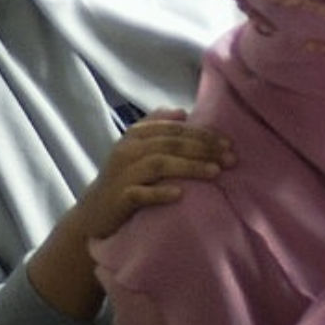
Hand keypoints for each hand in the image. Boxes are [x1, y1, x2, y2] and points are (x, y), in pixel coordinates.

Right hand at [69, 113, 231, 243]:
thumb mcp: (135, 149)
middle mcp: (128, 151)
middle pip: (170, 144)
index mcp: (135, 136)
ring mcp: (123, 174)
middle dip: (203, 149)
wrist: (94, 212)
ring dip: (189, 167)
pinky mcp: (120, 198)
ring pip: (159, 164)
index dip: (202, 134)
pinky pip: (141, 194)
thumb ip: (156, 127)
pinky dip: (161, 193)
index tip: (228, 143)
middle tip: (230, 158)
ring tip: (215, 172)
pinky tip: (180, 195)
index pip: (173, 129)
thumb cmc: (123, 178)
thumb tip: (182, 112)